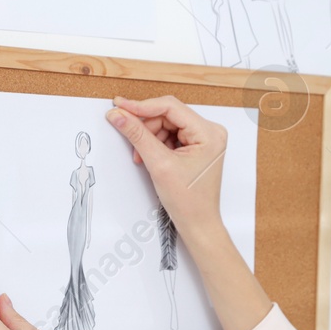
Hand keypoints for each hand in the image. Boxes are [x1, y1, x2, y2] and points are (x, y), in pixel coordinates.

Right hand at [105, 95, 227, 242]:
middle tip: (128, 136)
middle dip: (145, 127)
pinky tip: (150, 157)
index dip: (142, 106)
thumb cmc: (189, 202)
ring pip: (166, 125)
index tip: (120, 106)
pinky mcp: (196, 146)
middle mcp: (209, 132)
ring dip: (149, 137)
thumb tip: (120, 116)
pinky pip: (170, 135)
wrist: (198, 223)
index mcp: (209, 132)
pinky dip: (156, 144)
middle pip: (167, 115)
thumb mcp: (159, 165)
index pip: (170, 107)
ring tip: (142, 156)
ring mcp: (204, 139)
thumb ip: (137, 136)